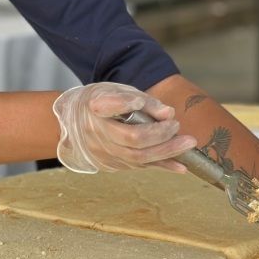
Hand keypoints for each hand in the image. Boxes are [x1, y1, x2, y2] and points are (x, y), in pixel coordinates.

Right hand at [53, 83, 197, 173]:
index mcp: (94, 106)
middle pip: (132, 138)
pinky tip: (181, 166)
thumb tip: (169, 114)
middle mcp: (96, 132)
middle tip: (177, 126)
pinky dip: (162, 166)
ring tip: (188, 143)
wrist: (70, 123)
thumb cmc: (98, 102)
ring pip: (138, 158)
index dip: (125, 104)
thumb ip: (143, 100)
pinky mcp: (110, 165)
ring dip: (166, 152)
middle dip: (160, 134)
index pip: (108, 106)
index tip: (139, 101)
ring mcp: (103, 151)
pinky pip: (139, 167)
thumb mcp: (115, 91)